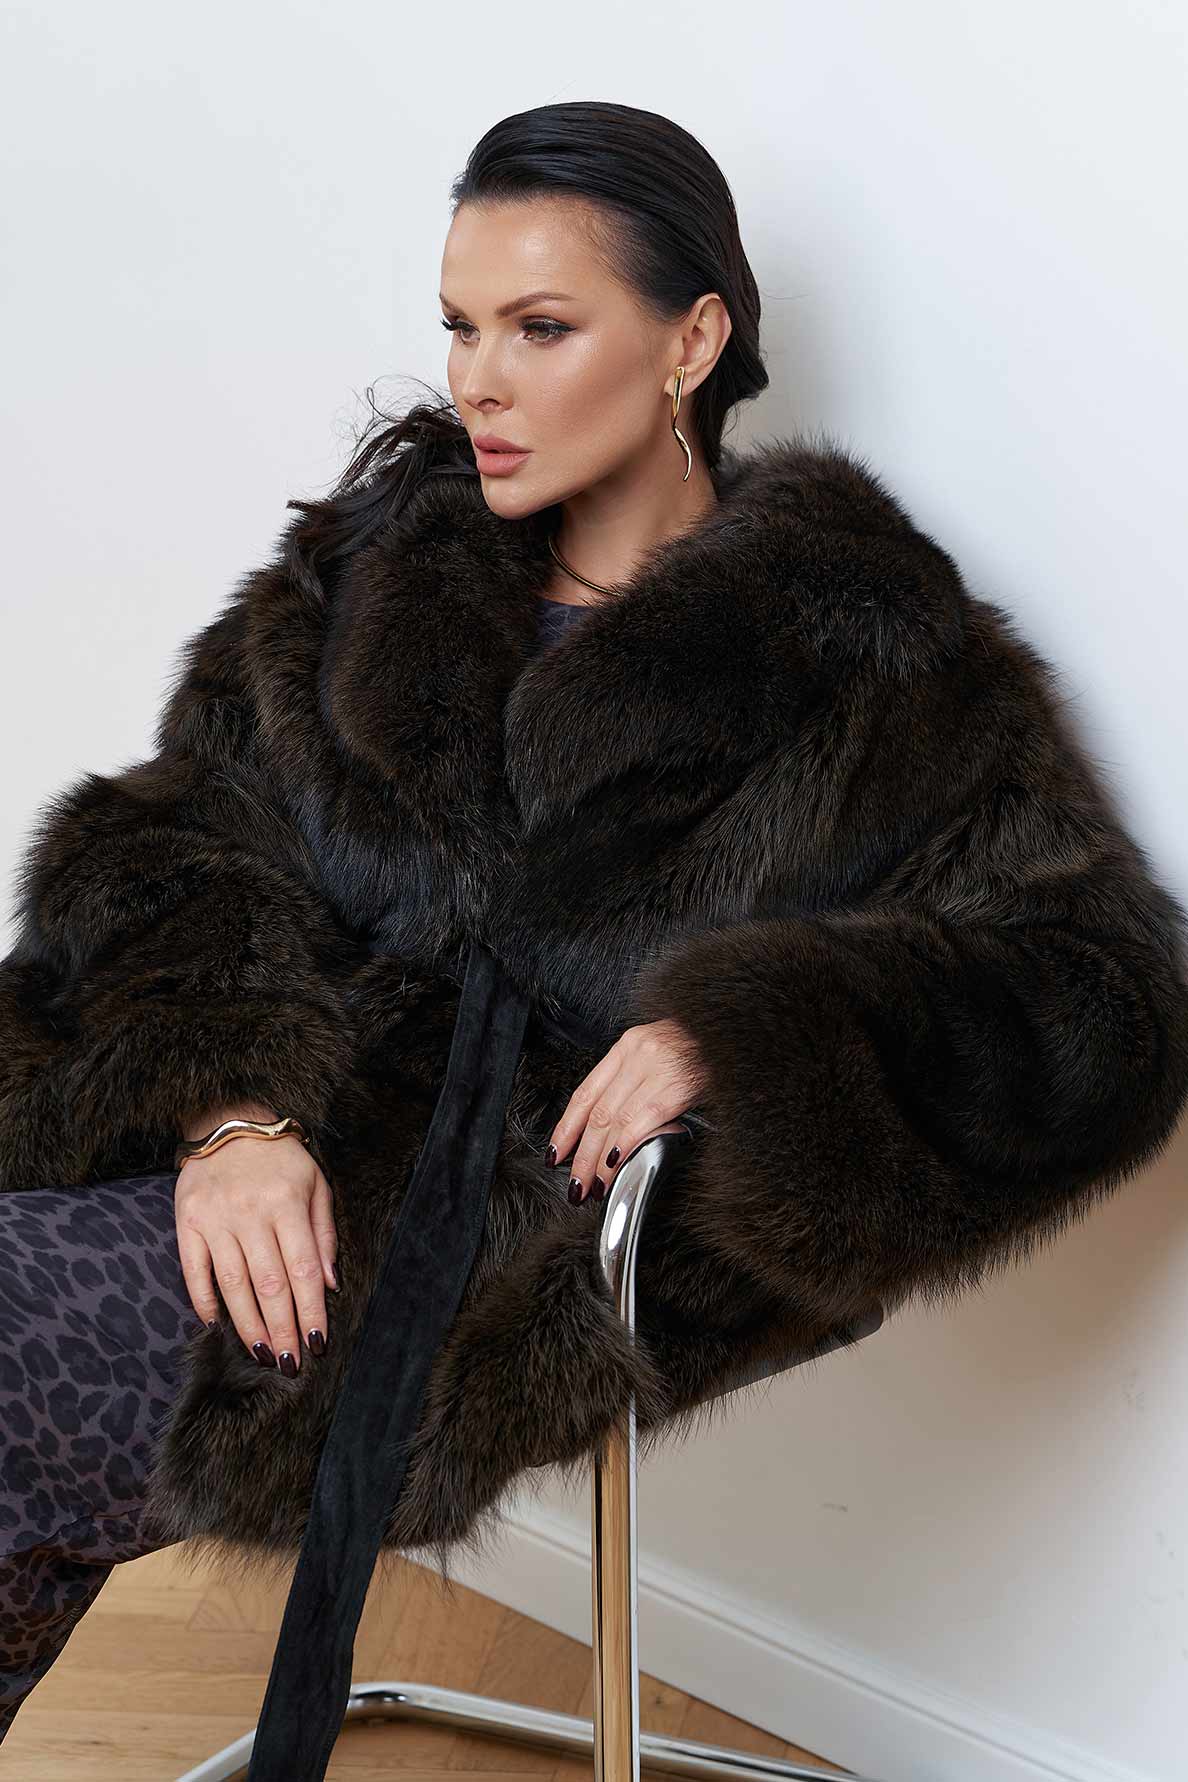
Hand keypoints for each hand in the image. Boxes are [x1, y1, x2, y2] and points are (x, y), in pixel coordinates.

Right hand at [173, 1114, 338, 1373]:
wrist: (230, 1120)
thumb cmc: (281, 1157)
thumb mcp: (315, 1184)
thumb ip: (323, 1234)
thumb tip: (330, 1285)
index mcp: (288, 1204)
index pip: (303, 1271)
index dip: (311, 1312)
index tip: (318, 1343)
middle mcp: (251, 1213)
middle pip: (269, 1285)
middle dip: (282, 1329)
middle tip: (290, 1362)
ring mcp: (216, 1218)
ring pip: (232, 1285)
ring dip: (247, 1325)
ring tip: (261, 1354)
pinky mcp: (187, 1221)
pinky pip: (194, 1270)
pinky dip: (204, 1300)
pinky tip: (216, 1325)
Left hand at [545, 1018, 708, 1203]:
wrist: (734, 1027)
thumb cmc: (702, 1041)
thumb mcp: (660, 1051)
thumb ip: (636, 1080)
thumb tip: (615, 1126)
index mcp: (628, 1046)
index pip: (586, 1092)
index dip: (567, 1127)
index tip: (556, 1152)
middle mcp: (637, 1054)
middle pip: (598, 1113)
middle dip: (582, 1154)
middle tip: (575, 1182)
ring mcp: (656, 1068)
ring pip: (615, 1121)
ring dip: (600, 1159)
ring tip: (596, 1184)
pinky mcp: (677, 1085)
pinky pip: (643, 1121)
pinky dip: (626, 1145)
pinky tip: (617, 1164)